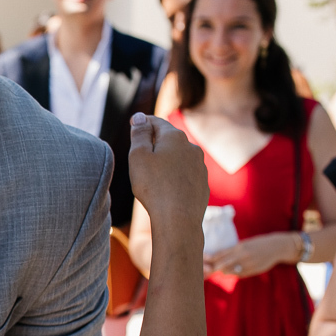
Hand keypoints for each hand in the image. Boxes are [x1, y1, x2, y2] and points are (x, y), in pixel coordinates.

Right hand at [127, 113, 208, 231]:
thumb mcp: (138, 156)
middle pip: (169, 139)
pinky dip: (174, 176)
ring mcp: (199, 166)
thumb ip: (139, 134)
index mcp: (174, 137)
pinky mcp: (202, 183)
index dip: (142, 122)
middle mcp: (191, 147)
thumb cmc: (154, 186)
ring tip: (152, 174)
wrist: (179, 219)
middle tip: (139, 152)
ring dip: (166, 160)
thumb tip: (140, 117)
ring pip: (178, 157)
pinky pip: (185, 174)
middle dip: (154, 142)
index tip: (134, 124)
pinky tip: (166, 188)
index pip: (156, 122)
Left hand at [206, 233, 296, 277]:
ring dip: (224, 272)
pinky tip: (233, 272)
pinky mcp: (254, 270)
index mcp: (238, 247)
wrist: (276, 247)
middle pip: (222, 264)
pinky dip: (234, 274)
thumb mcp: (243, 245)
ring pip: (230, 271)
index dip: (210, 260)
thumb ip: (231, 251)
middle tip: (207, 272)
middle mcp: (242, 255)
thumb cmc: (256, 245)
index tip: (202, 263)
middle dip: (213, 269)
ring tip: (221, 271)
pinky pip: (240, 274)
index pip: (219, 255)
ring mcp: (248, 263)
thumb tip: (216, 257)